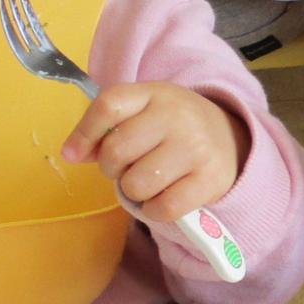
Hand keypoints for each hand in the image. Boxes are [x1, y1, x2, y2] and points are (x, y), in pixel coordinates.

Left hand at [63, 83, 248, 220]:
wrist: (231, 139)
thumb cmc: (173, 128)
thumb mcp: (143, 113)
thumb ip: (106, 128)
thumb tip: (72, 154)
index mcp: (155, 94)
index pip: (108, 106)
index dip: (84, 133)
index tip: (74, 154)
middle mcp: (177, 116)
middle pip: (117, 150)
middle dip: (112, 168)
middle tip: (129, 167)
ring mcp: (195, 148)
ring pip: (136, 184)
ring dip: (134, 191)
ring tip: (149, 181)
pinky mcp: (209, 180)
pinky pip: (162, 208)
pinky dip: (153, 210)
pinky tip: (161, 199)